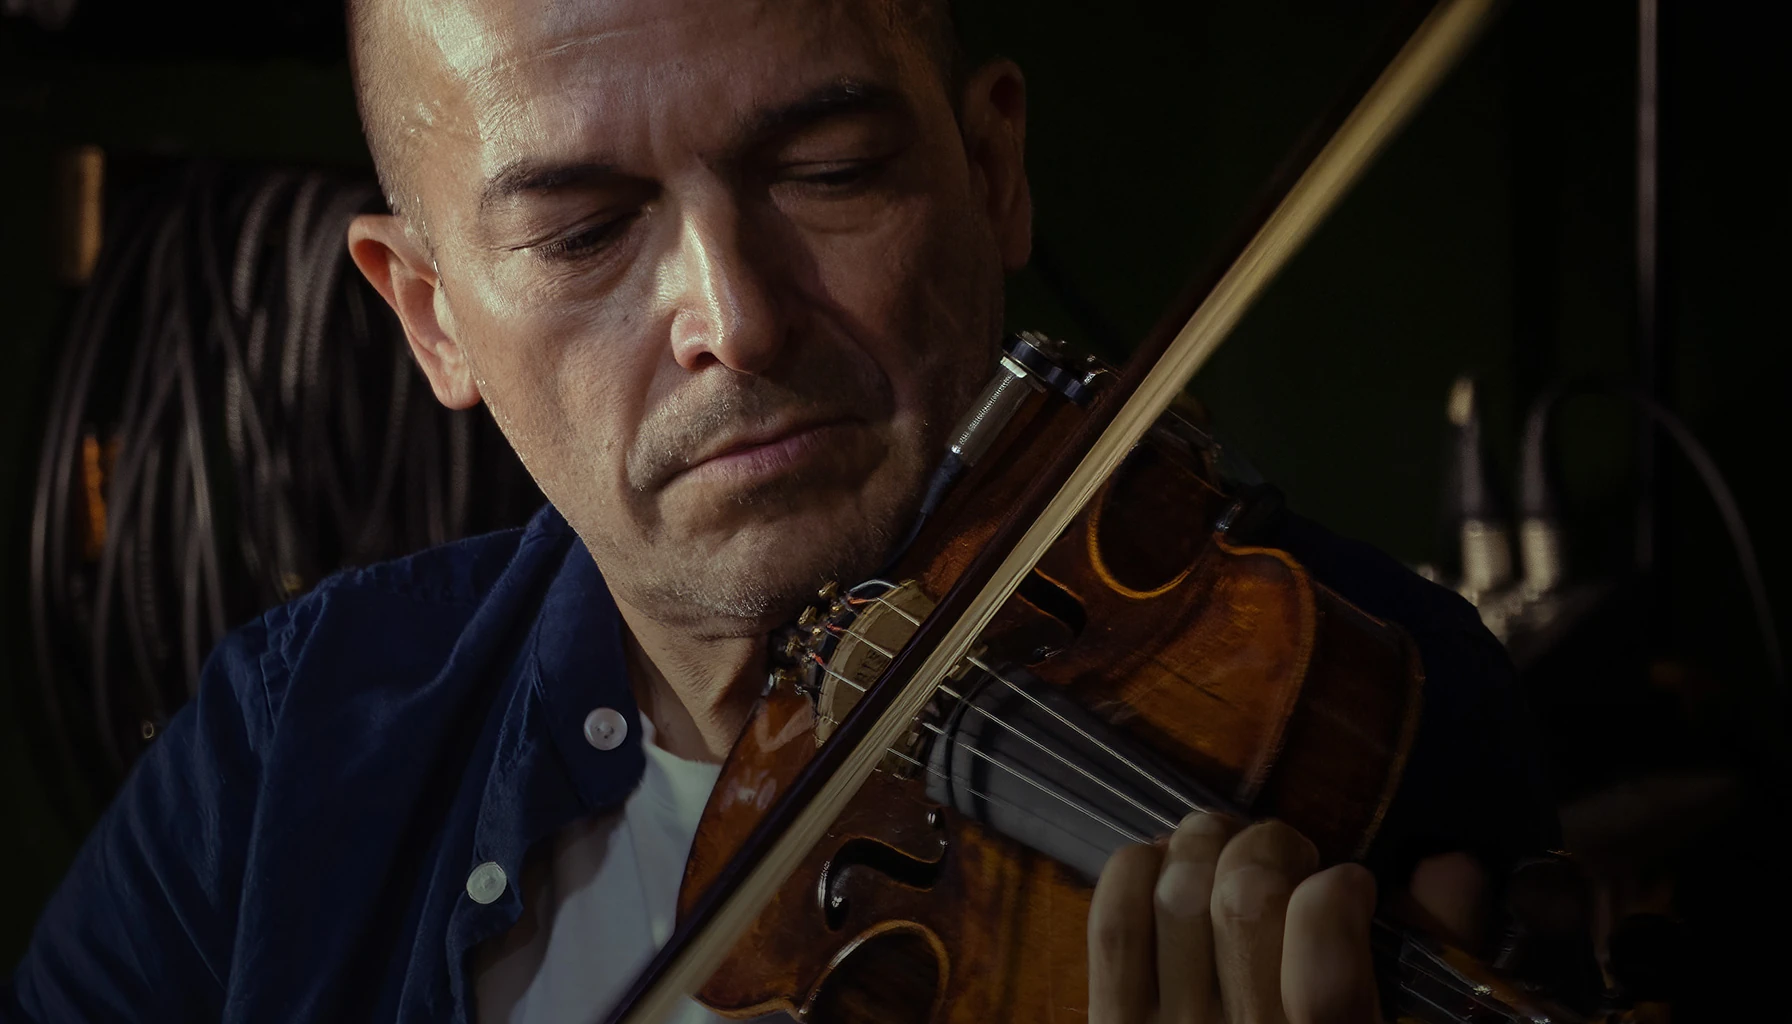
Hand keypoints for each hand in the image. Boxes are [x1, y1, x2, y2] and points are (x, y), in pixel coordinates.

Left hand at [1087, 812, 1379, 1023]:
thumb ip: (1402, 961)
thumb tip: (1421, 871)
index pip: (1324, 966)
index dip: (1338, 896)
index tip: (1347, 885)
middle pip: (1243, 902)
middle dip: (1271, 848)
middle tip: (1287, 861)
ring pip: (1176, 892)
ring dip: (1206, 848)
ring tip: (1228, 857)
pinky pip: (1115, 924)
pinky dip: (1139, 870)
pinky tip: (1167, 868)